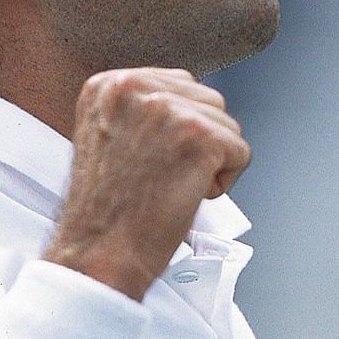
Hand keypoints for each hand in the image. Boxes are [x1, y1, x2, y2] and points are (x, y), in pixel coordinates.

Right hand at [44, 68, 249, 300]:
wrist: (98, 254)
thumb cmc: (104, 212)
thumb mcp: (106, 138)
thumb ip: (140, 110)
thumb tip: (185, 102)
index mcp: (109, 86)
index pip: (177, 85)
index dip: (177, 130)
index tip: (155, 159)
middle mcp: (136, 88)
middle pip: (207, 100)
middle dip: (198, 142)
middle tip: (161, 176)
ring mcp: (168, 110)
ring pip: (227, 126)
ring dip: (211, 162)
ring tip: (170, 186)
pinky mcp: (199, 136)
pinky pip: (241, 152)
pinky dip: (224, 183)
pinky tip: (186, 196)